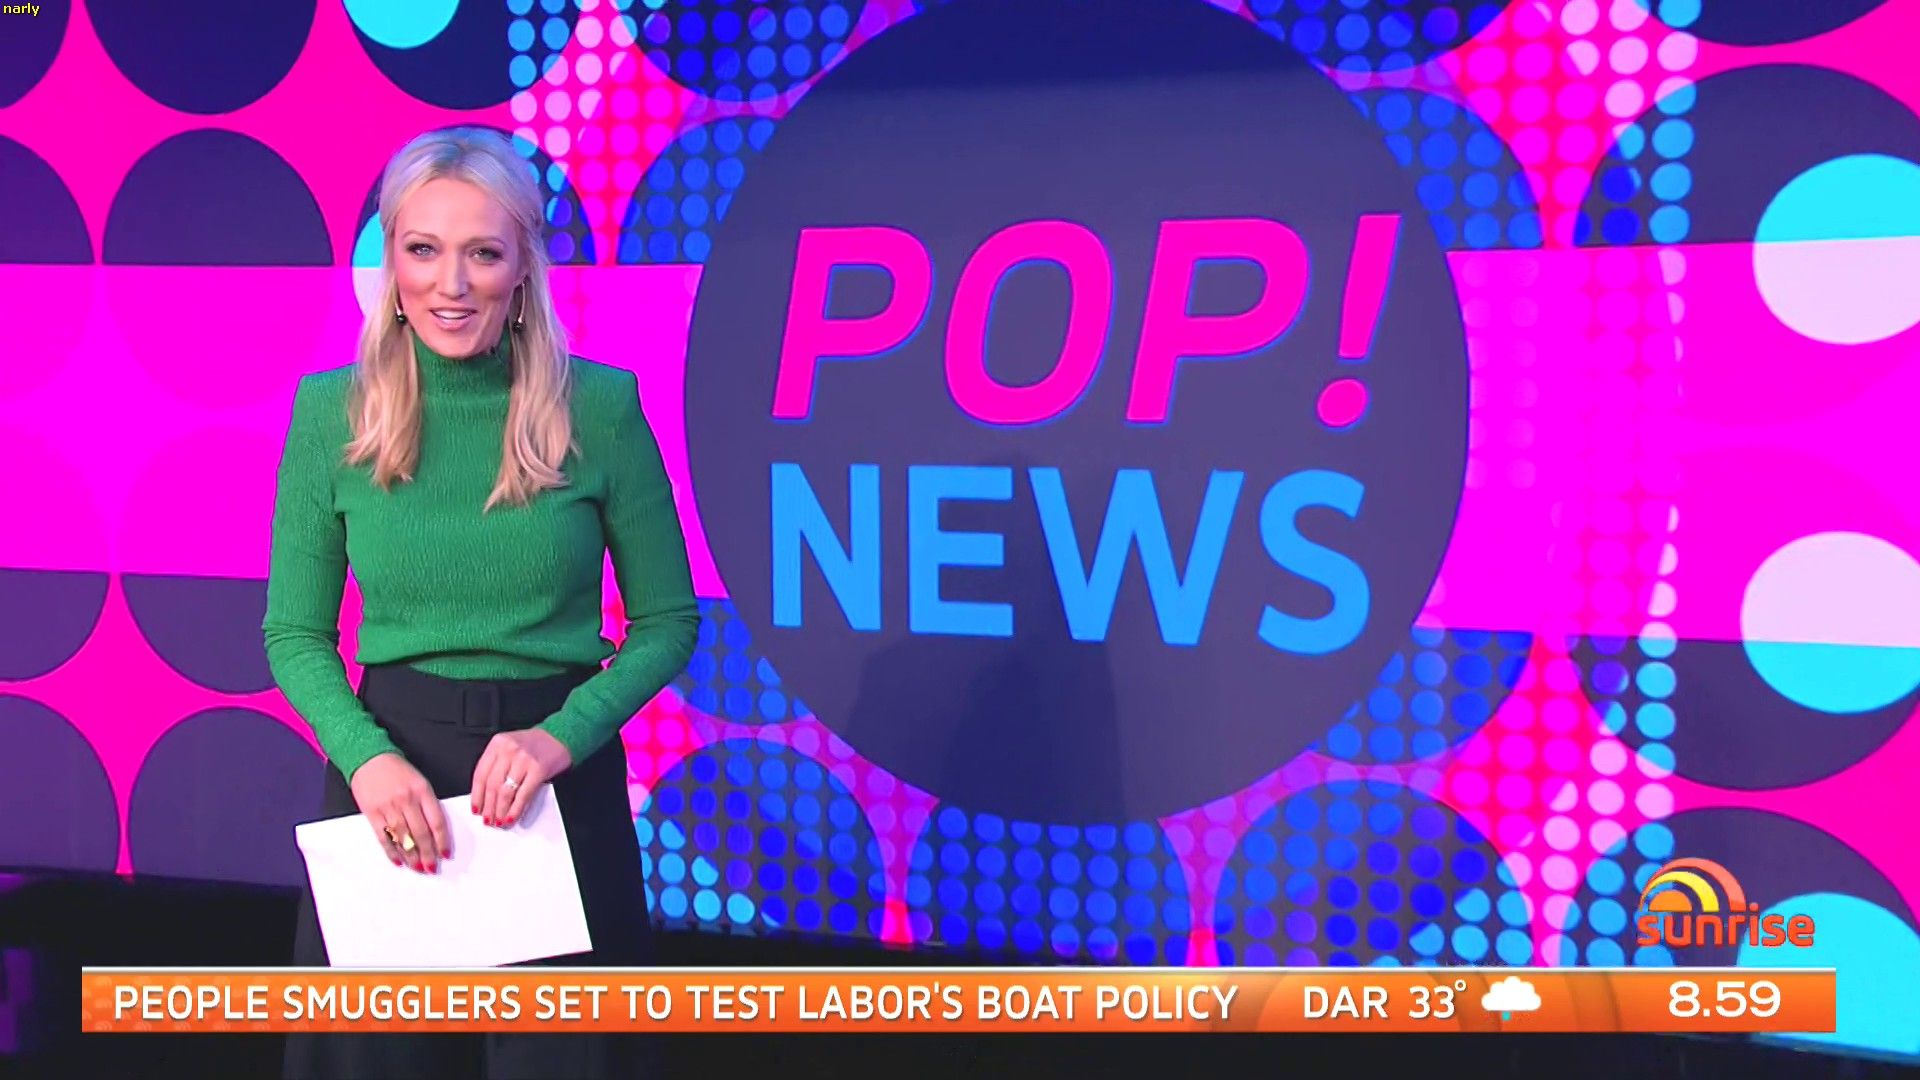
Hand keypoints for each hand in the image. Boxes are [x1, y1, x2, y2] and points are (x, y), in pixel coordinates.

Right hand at [349, 753, 448, 872]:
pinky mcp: (372, 813)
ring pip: (403, 838)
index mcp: (422, 791)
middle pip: (421, 833)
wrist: (369, 757)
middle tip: (432, 867)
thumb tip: (435, 831)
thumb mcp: (419, 781)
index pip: (437, 821)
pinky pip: (383, 837)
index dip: (442, 841)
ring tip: (418, 868)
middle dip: (428, 853)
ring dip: (412, 856)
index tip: (446, 854)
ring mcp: (389, 807)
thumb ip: (428, 803)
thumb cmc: (397, 770)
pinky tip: (398, 860)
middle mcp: (407, 800)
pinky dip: (391, 851)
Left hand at [472, 729, 571, 827]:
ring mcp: (523, 760)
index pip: (480, 774)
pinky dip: (516, 809)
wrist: (560, 737)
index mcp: (497, 744)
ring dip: (500, 811)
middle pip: (492, 785)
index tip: (476, 808)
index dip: (477, 795)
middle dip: (488, 807)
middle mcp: (508, 750)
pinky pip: (523, 794)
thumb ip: (497, 765)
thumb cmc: (534, 744)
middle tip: (488, 819)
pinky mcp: (538, 769)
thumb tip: (486, 796)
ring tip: (499, 821)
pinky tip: (512, 817)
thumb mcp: (509, 747)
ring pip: (505, 792)